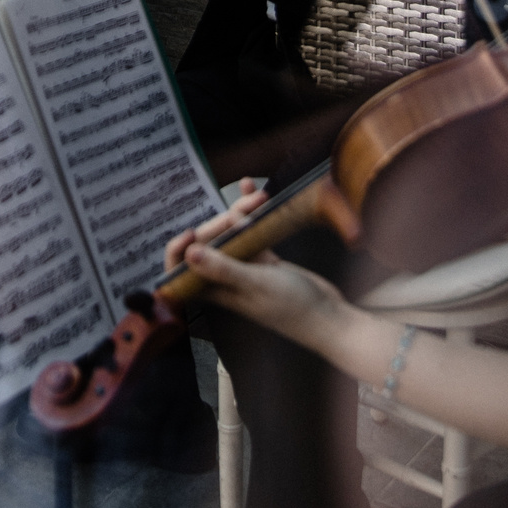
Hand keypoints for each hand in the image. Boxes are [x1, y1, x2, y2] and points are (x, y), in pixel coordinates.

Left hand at [166, 181, 346, 348]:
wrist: (328, 317)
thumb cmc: (293, 308)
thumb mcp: (257, 285)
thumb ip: (224, 269)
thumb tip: (189, 253)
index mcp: (217, 291)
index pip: (181, 273)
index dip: (179, 251)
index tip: (193, 233)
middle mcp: (226, 280)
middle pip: (208, 245)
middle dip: (219, 223)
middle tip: (240, 211)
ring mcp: (246, 269)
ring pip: (231, 235)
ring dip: (239, 214)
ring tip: (258, 197)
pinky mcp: (264, 261)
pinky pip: (251, 233)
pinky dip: (251, 214)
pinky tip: (251, 191)